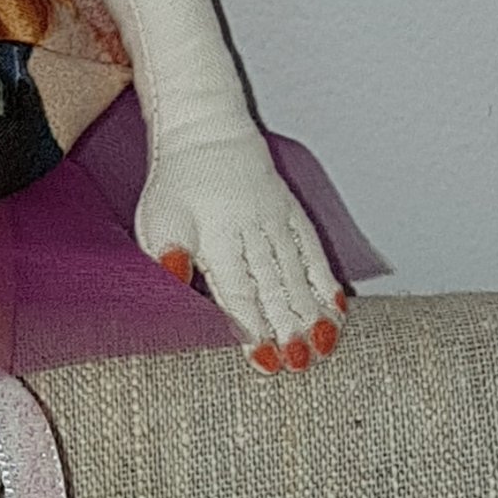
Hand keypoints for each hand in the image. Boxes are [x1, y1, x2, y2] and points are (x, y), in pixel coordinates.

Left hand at [135, 123, 347, 371]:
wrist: (206, 132)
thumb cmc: (177, 184)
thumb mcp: (159, 218)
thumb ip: (168, 253)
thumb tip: (175, 278)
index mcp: (217, 238)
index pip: (237, 293)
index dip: (252, 329)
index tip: (264, 360)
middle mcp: (252, 233)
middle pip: (274, 289)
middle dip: (289, 329)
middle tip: (301, 364)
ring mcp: (276, 223)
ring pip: (298, 274)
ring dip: (313, 312)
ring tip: (325, 345)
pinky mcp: (292, 215)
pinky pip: (313, 250)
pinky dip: (326, 280)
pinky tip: (338, 307)